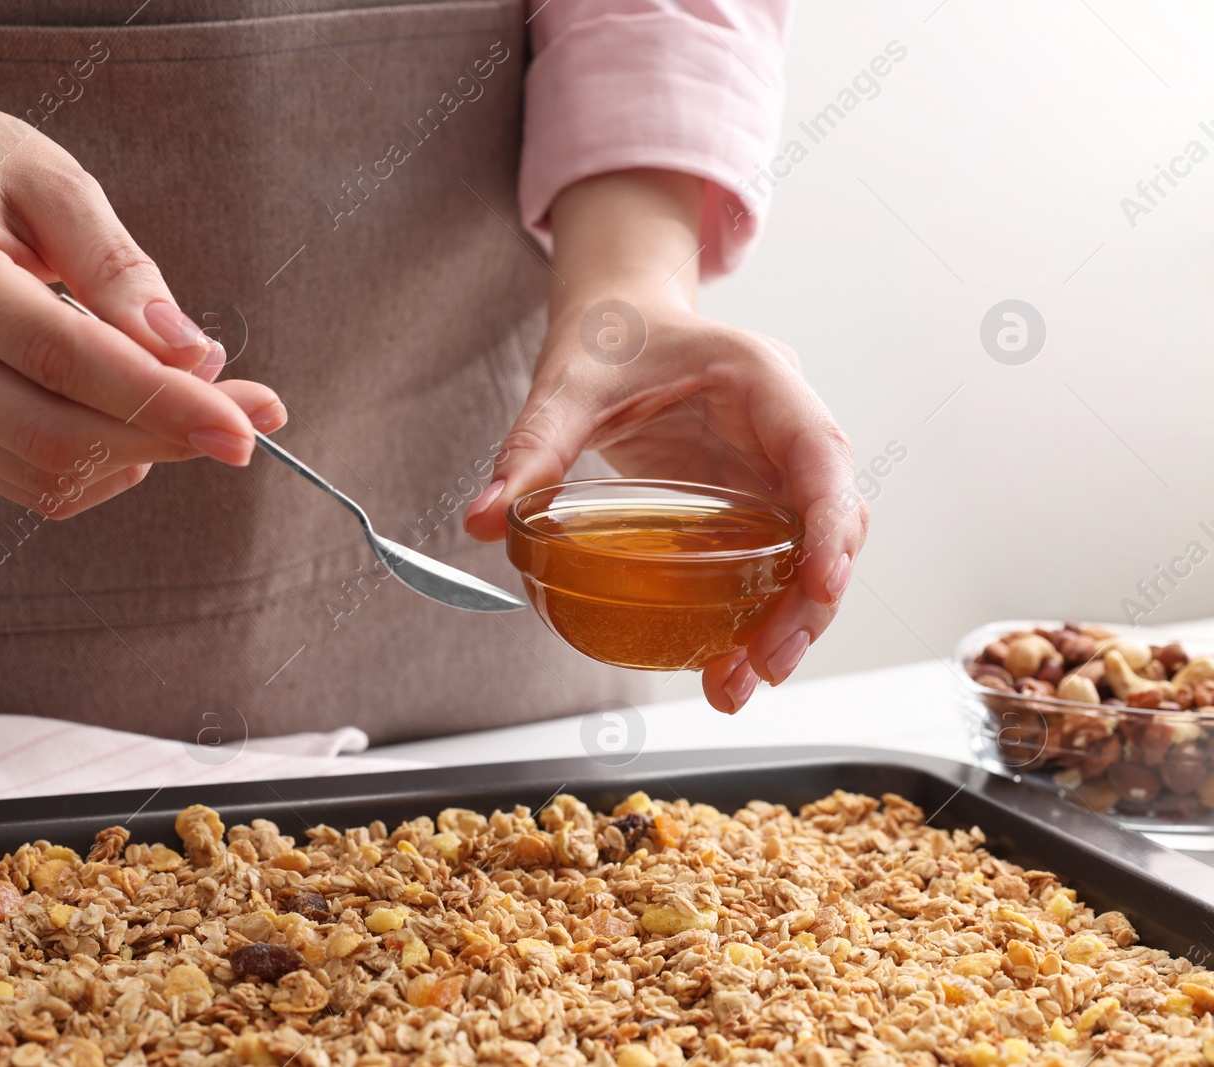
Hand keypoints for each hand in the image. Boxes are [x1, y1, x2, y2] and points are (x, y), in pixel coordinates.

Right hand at [0, 0, 282, 516]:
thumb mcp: (61, 187)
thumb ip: (121, 270)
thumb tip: (190, 355)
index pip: (60, 356)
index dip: (160, 400)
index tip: (246, 424)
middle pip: (52, 432)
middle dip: (166, 437)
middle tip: (250, 420)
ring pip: (48, 472)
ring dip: (144, 454)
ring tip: (193, 399)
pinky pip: (34, 483)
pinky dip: (107, 466)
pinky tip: (137, 418)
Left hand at [464, 171, 866, 709]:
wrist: (621, 316)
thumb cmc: (611, 334)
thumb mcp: (567, 384)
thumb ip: (531, 448)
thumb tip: (481, 519)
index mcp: (762, 380)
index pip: (819, 454)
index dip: (827, 524)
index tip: (818, 586)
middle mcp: (786, 427)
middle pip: (831, 520)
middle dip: (807, 601)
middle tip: (759, 669)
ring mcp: (775, 467)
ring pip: (811, 551)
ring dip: (787, 621)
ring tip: (735, 684)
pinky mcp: (753, 499)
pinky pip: (775, 560)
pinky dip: (758, 612)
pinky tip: (725, 660)